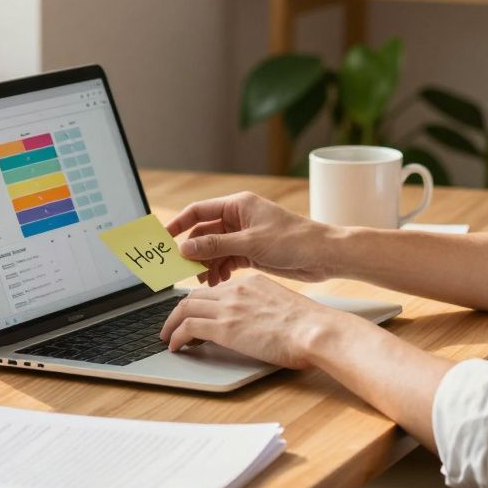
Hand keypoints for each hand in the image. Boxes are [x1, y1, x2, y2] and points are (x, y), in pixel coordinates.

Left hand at [158, 275, 352, 368]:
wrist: (315, 330)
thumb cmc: (309, 325)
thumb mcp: (282, 306)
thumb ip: (264, 308)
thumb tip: (259, 324)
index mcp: (251, 283)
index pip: (215, 289)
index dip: (200, 301)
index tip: (194, 312)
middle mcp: (235, 291)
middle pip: (195, 296)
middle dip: (179, 311)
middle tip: (173, 324)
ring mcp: (228, 308)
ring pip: (185, 309)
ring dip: (172, 324)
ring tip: (168, 337)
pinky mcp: (224, 327)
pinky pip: (188, 328)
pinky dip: (176, 337)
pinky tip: (176, 347)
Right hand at [165, 192, 335, 285]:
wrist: (325, 256)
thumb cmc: (294, 240)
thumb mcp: (250, 243)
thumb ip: (215, 246)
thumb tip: (185, 248)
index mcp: (238, 205)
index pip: (198, 211)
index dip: (178, 224)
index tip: (163, 239)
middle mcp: (239, 218)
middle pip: (204, 233)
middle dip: (193, 251)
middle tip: (180, 268)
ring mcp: (245, 236)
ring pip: (214, 250)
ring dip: (206, 264)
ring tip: (202, 280)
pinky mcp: (252, 253)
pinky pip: (227, 261)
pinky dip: (220, 271)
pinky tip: (218, 282)